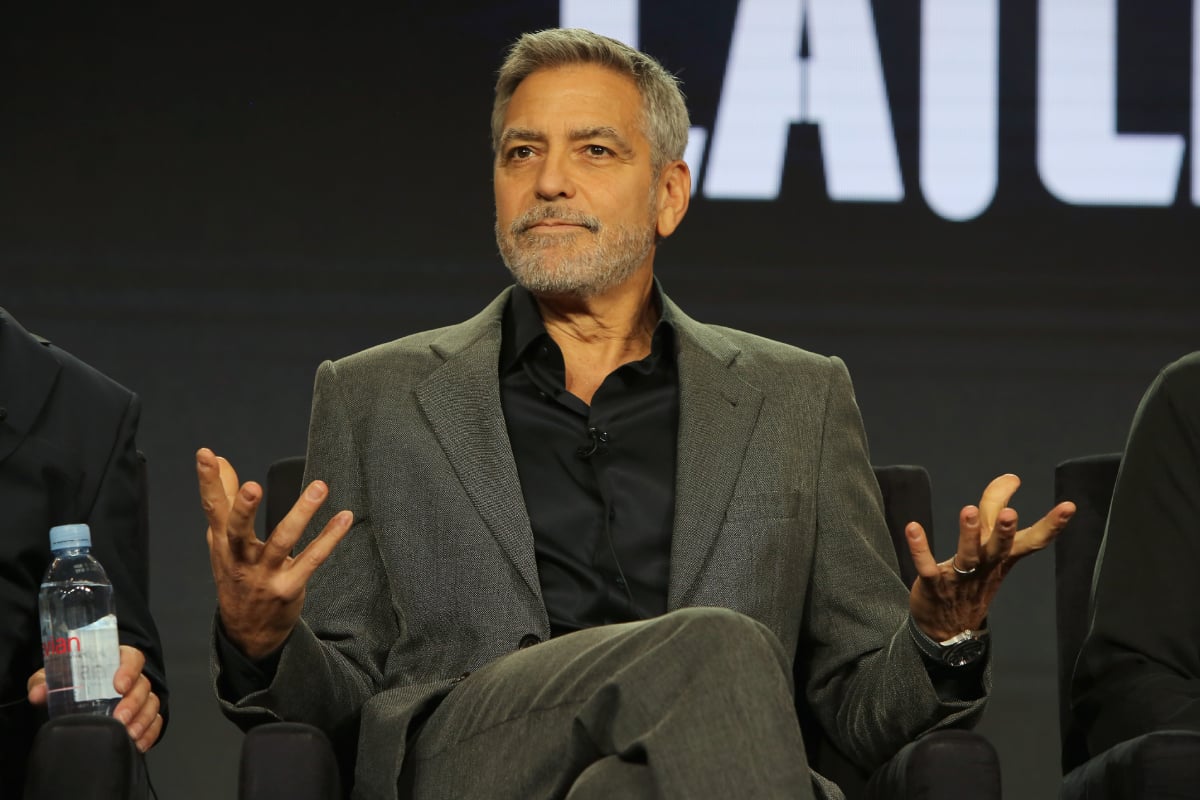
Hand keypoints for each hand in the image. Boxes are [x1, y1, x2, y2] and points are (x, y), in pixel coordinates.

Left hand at [27, 645, 163, 751]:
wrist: (74, 704)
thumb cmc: (70, 685)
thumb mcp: (54, 679)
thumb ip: (44, 682)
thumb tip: (38, 693)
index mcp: (114, 662)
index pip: (132, 658)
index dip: (129, 670)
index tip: (119, 686)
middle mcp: (132, 679)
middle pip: (143, 685)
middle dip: (133, 703)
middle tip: (119, 718)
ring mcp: (140, 698)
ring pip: (151, 704)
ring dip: (142, 720)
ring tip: (128, 734)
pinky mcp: (144, 717)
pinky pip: (155, 723)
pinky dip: (149, 733)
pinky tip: (137, 743)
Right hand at [197, 447, 352, 660]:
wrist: (247, 632)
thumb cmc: (236, 575)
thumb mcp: (223, 539)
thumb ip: (225, 497)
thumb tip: (219, 460)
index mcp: (222, 542)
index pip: (213, 508)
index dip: (208, 482)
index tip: (205, 454)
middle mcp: (239, 558)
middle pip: (237, 530)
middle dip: (243, 509)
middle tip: (252, 487)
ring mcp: (264, 575)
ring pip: (282, 542)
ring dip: (301, 514)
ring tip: (319, 488)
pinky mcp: (288, 587)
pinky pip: (311, 560)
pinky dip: (329, 539)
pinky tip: (344, 518)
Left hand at [906, 473, 1075, 639]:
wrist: (950, 629)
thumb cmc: (974, 579)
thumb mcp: (991, 546)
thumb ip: (996, 511)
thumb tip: (1012, 477)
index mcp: (1003, 557)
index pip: (1033, 541)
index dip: (1052, 525)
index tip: (1069, 506)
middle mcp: (985, 566)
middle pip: (999, 547)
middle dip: (1005, 531)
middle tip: (1011, 513)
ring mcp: (961, 577)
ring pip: (967, 556)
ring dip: (968, 534)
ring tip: (968, 510)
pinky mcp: (934, 584)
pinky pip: (926, 566)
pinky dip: (919, 548)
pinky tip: (912, 528)